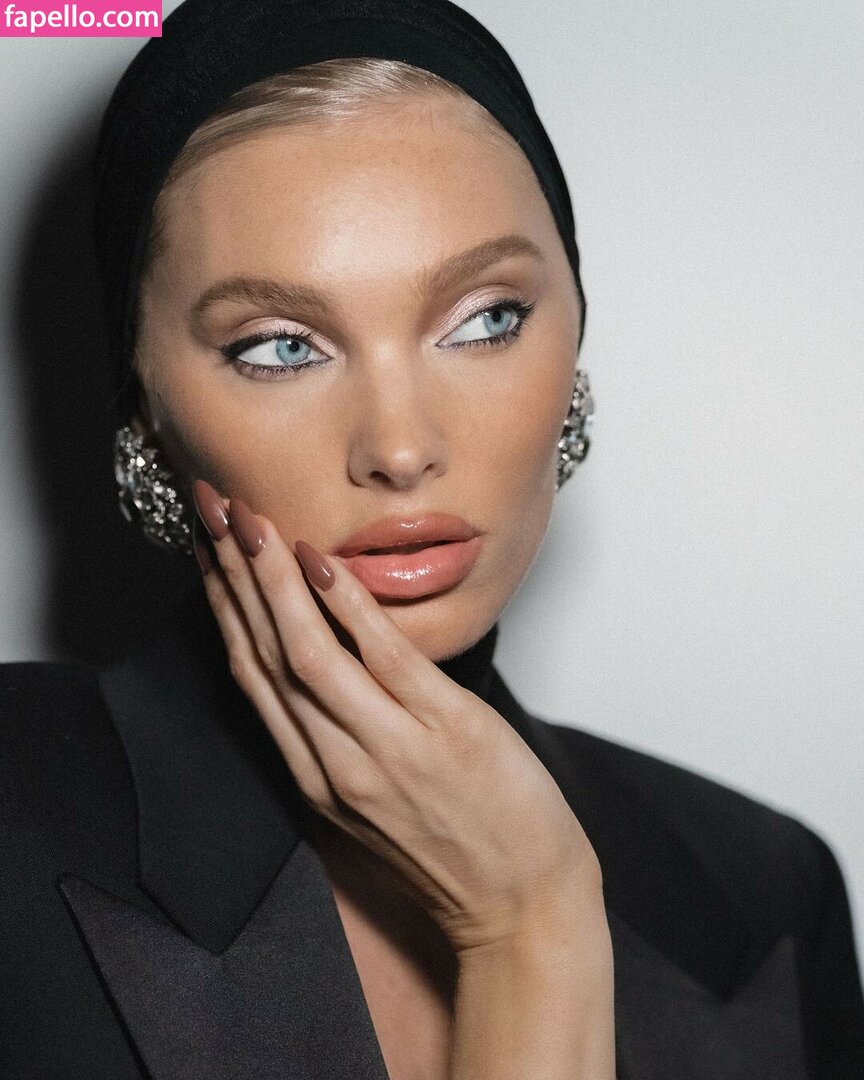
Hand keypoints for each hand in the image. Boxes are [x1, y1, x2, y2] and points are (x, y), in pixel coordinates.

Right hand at [192, 480, 604, 953]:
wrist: (523, 907)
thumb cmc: (452, 849)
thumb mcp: (372, 805)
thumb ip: (338, 741)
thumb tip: (323, 667)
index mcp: (314, 778)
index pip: (251, 677)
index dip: (223, 607)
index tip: (209, 551)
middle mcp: (335, 763)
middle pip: (265, 654)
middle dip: (233, 575)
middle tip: (212, 508)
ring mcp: (386, 748)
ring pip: (306, 653)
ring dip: (271, 579)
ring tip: (250, 519)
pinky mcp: (443, 731)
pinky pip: (383, 659)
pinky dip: (347, 607)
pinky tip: (321, 561)